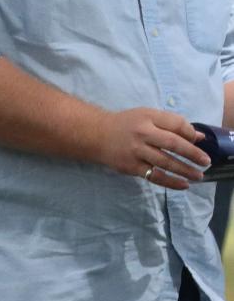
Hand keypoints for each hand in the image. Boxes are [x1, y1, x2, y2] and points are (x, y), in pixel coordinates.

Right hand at [93, 107, 208, 189]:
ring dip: (185, 170)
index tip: (197, 141)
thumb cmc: (126, 125)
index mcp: (147, 118)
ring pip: (165, 162)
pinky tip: (183, 185)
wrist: (95, 135)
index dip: (189, 133)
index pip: (175, 124)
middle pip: (173, 143)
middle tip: (205, 161)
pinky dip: (170, 182)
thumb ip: (172, 124)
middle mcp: (142, 133)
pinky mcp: (131, 166)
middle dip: (192, 153)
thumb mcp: (147, 116)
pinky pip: (154, 176)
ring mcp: (136, 151)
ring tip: (198, 176)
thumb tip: (198, 137)